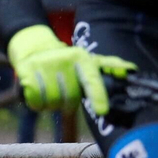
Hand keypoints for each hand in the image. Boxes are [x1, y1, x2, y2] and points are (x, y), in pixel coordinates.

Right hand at [7, 25, 135, 116]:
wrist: (33, 46)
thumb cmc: (66, 62)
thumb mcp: (87, 61)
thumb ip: (109, 67)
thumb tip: (130, 71)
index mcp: (82, 59)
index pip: (92, 80)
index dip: (98, 96)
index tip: (102, 111)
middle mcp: (64, 60)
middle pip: (70, 98)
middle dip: (67, 104)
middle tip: (63, 97)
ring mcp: (44, 65)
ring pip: (52, 102)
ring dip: (50, 105)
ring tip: (50, 93)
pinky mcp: (26, 71)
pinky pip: (35, 101)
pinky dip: (37, 104)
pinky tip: (38, 93)